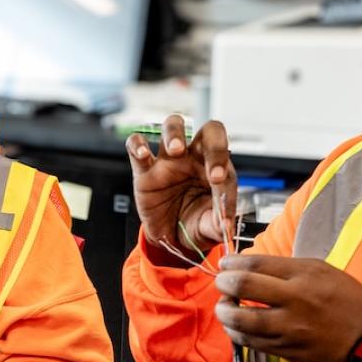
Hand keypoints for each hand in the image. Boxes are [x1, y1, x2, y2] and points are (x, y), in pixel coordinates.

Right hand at [126, 115, 236, 265]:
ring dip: (175, 133)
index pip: (225, 158)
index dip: (224, 168)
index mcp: (215, 167)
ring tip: (176, 150)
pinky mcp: (144, 170)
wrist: (169, 236)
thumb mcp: (209, 227)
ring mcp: (169, 160)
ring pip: (173, 126)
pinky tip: (143, 154)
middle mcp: (195, 158)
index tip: (218, 186)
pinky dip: (137, 144)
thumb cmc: (194, 223)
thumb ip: (218, 224)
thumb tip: (226, 225)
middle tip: (211, 170)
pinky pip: (136, 145)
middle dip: (214, 145)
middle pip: (210, 130)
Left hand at [213, 255, 361, 361]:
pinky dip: (238, 333)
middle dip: (224, 283)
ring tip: (224, 307)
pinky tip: (235, 327)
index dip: (233, 262)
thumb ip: (287, 269)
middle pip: (244, 287)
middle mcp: (295, 300)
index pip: (257, 264)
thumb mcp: (322, 271)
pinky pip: (253, 342)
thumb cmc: (347, 301)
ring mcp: (290, 328)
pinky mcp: (287, 350)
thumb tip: (251, 267)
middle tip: (220, 283)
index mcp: (305, 275)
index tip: (225, 263)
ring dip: (225, 312)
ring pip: (242, 320)